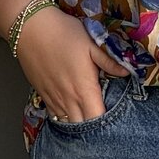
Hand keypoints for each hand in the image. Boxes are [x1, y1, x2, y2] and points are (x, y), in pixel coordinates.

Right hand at [15, 6, 129, 121]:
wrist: (31, 29)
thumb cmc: (65, 34)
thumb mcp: (92, 44)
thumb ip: (109, 62)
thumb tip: (127, 73)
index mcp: (84, 88)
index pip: (96, 119)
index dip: (107, 124)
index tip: (116, 120)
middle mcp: (68, 99)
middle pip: (82, 127)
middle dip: (93, 128)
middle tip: (104, 122)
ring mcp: (53, 99)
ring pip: (67, 123)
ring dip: (79, 123)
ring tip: (89, 117)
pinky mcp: (43, 95)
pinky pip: (55, 115)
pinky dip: (65, 117)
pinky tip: (72, 111)